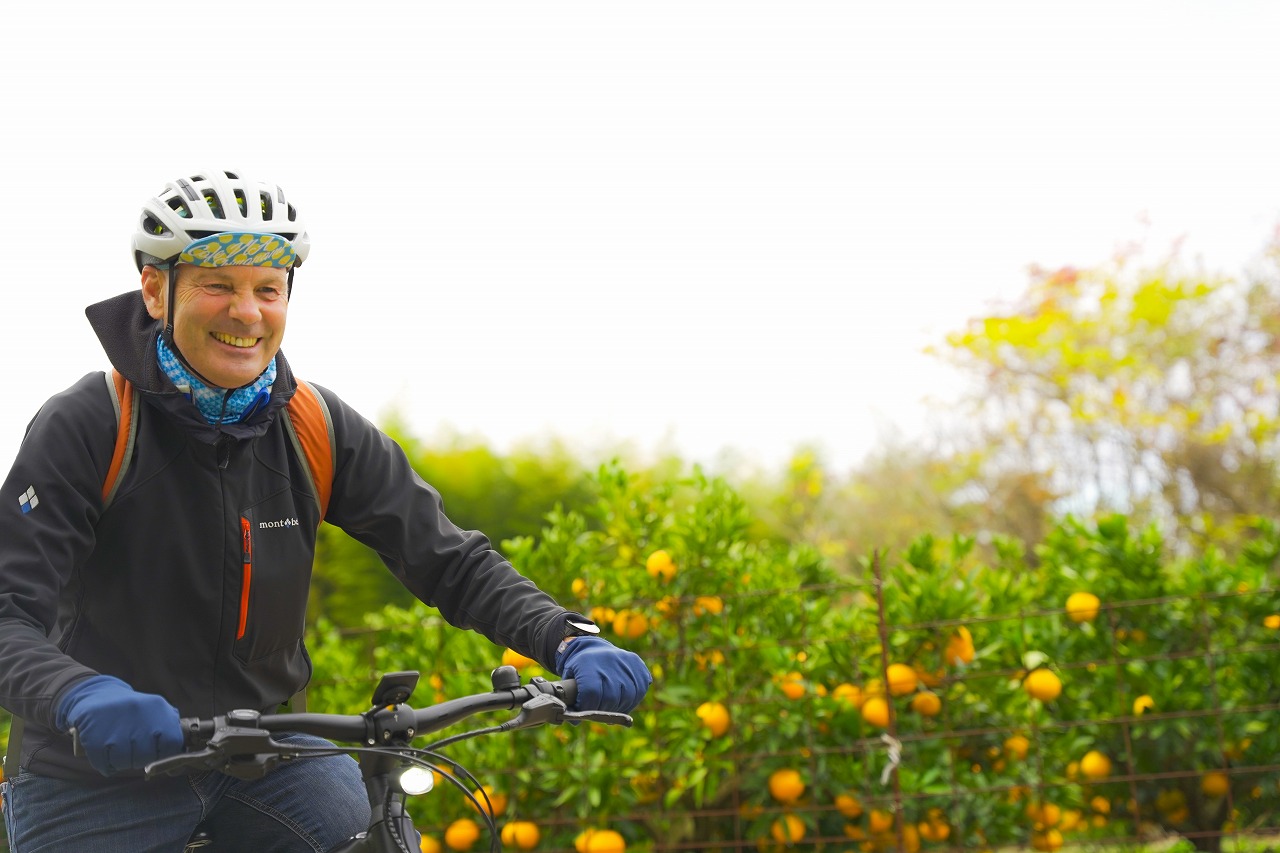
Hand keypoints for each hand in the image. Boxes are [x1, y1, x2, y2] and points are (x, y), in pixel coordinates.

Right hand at [55, 675, 182, 775]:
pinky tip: (106, 754)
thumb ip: (170, 727)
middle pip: (146, 757)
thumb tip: (177, 756)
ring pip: (125, 763)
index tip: (155, 753)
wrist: (96, 696)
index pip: (172, 743)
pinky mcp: (95, 737)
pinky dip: (105, 765)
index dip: (165, 754)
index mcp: (157, 708)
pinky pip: (104, 764)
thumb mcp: (155, 709)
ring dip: (122, 763)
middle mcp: (138, 715)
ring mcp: (116, 727)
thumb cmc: (131, 710)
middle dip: (140, 760)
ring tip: (118, 751)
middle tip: (133, 752)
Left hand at [556, 636, 651, 713]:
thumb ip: (569, 698)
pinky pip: (640, 689)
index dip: (588, 707)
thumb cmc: (578, 669)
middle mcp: (609, 661)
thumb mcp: (567, 679)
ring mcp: (626, 662)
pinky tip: (622, 699)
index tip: (584, 712)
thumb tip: (575, 720)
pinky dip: (632, 699)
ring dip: (620, 707)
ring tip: (610, 707)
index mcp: (588, 664)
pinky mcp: (638, 665)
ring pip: (628, 696)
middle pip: (611, 697)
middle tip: (598, 711)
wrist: (592, 648)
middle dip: (603, 710)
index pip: (592, 693)